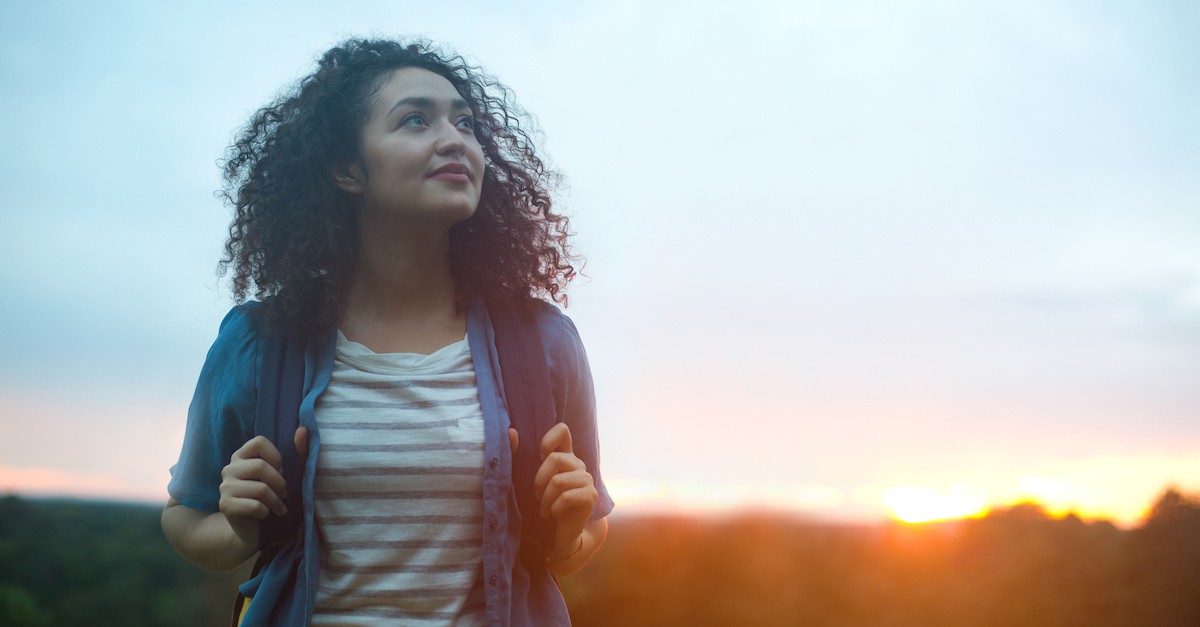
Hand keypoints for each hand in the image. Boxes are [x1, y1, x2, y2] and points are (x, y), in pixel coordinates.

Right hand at [217, 428, 308, 545]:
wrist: (249, 528)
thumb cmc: (269, 497)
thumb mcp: (283, 474)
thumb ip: (296, 453)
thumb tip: (304, 430)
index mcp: (241, 456)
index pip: (260, 442)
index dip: (276, 456)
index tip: (280, 471)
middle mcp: (229, 468)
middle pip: (261, 467)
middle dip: (280, 483)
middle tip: (283, 493)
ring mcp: (224, 487)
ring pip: (260, 489)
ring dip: (276, 501)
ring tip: (278, 506)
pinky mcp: (225, 506)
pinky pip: (255, 506)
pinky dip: (267, 512)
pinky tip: (266, 515)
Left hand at [532, 423, 597, 556]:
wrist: (558, 533)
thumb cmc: (542, 503)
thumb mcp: (528, 479)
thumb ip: (519, 456)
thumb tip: (510, 431)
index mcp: (564, 456)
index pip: (562, 430)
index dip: (549, 440)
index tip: (541, 457)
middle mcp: (578, 464)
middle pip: (555, 458)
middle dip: (540, 480)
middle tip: (538, 495)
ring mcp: (587, 480)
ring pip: (558, 481)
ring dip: (546, 499)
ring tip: (545, 508)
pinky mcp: (590, 496)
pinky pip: (566, 497)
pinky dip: (554, 508)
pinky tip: (554, 514)